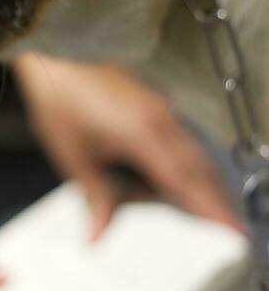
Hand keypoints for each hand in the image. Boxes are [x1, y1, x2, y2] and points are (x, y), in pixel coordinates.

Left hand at [13, 54, 241, 238]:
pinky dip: (187, 163)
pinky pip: (181, 138)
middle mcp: (160, 120)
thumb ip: (95, 199)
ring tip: (208, 210)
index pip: (186, 181)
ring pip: (193, 153)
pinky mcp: (153, 103)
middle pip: (200, 168)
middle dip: (216, 200)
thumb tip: (97, 236)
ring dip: (203, 182)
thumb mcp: (73, 156)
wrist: (56, 53)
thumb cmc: (60, 99)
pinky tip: (177, 178)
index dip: (212, 210)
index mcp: (143, 135)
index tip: (235, 232)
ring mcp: (159, 108)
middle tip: (232, 231)